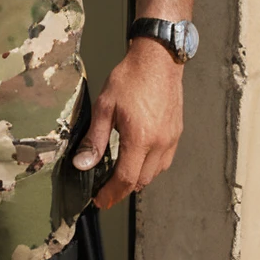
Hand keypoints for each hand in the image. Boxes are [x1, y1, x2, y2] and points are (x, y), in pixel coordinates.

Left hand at [72, 37, 184, 209]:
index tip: (100, 200)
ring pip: (155, 173)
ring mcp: (171, 138)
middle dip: (123, 189)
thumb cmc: (130, 78)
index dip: (111, 194)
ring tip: (120, 175)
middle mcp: (160, 143)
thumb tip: (83, 164)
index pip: (126, 178)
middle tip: (106, 190)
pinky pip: (164, 160)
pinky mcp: (176, 132)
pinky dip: (150, 166)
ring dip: (138, 178)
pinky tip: (138, 159)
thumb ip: (94, 140)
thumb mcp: (105, 107)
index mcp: (140, 138)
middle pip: (142, 181)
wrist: (158, 59)